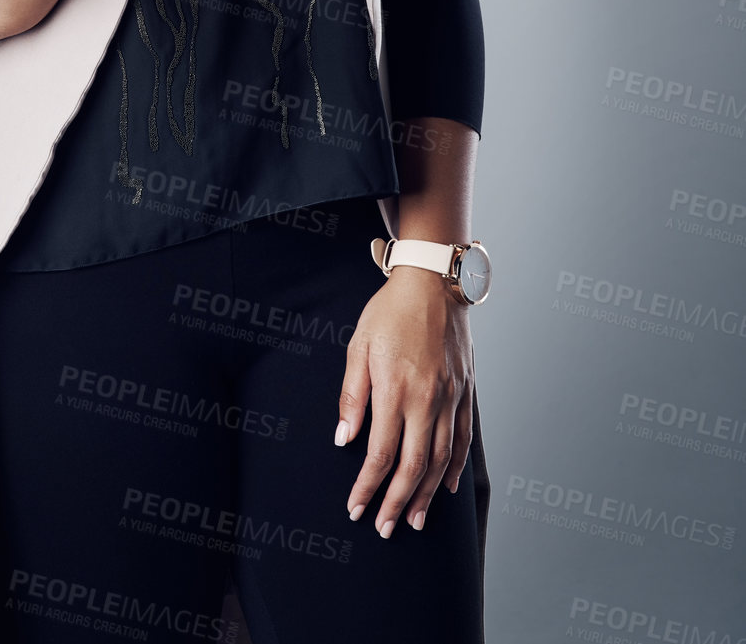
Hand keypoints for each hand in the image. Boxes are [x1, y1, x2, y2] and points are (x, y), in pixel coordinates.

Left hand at [335, 265, 474, 537]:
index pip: (380, 453)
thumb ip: (352, 394)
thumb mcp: (358, 345)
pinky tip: (446, 488)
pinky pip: (462, 440)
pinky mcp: (465, 392)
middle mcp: (427, 399)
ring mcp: (450, 398)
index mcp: (395, 388)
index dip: (367, 486)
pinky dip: (455, 469)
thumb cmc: (390, 311)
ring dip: (426, 495)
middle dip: (395, 502)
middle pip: (413, 467)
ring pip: (441, 460)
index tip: (356, 507)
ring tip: (412, 520)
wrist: (434, 282)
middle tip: (384, 528)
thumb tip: (344, 438)